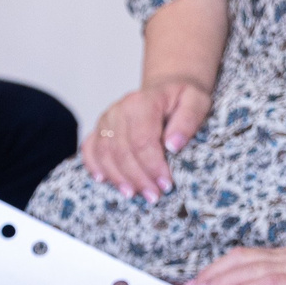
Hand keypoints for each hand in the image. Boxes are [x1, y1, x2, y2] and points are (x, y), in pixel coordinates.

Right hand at [83, 78, 212, 202]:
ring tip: (133, 194)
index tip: (166, 185)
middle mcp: (119, 110)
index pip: (142, 141)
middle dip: (137, 178)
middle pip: (121, 151)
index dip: (153, 166)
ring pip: (104, 154)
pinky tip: (103, 180)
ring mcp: (106, 119)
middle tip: (153, 196)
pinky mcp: (99, 128)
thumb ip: (188, 120)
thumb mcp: (196, 101)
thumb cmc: (182, 97)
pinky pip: (89, 149)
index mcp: (142, 102)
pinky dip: (94, 166)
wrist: (166, 88)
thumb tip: (173, 145)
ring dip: (118, 178)